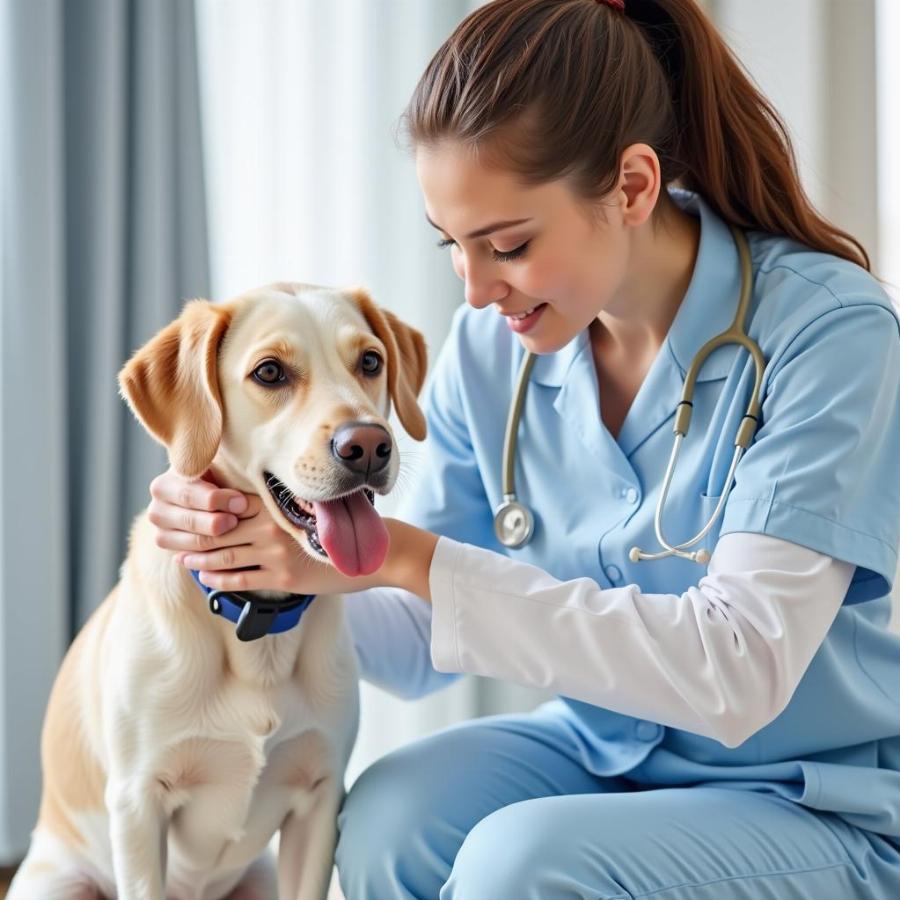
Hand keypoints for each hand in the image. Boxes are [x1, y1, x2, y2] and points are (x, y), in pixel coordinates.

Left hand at [147, 467, 384, 594]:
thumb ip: (275, 509)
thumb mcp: (304, 513)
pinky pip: (242, 578)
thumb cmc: (336, 531)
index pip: (228, 505)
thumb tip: (245, 507)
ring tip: (182, 559)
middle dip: (190, 535)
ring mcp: (277, 551)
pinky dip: (219, 578)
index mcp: (276, 505)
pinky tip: (206, 577)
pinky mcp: (284, 576)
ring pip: (225, 554)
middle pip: (219, 530)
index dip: (201, 510)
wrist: (371, 552)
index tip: (181, 512)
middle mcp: (273, 525)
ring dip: (198, 558)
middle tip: (167, 538)